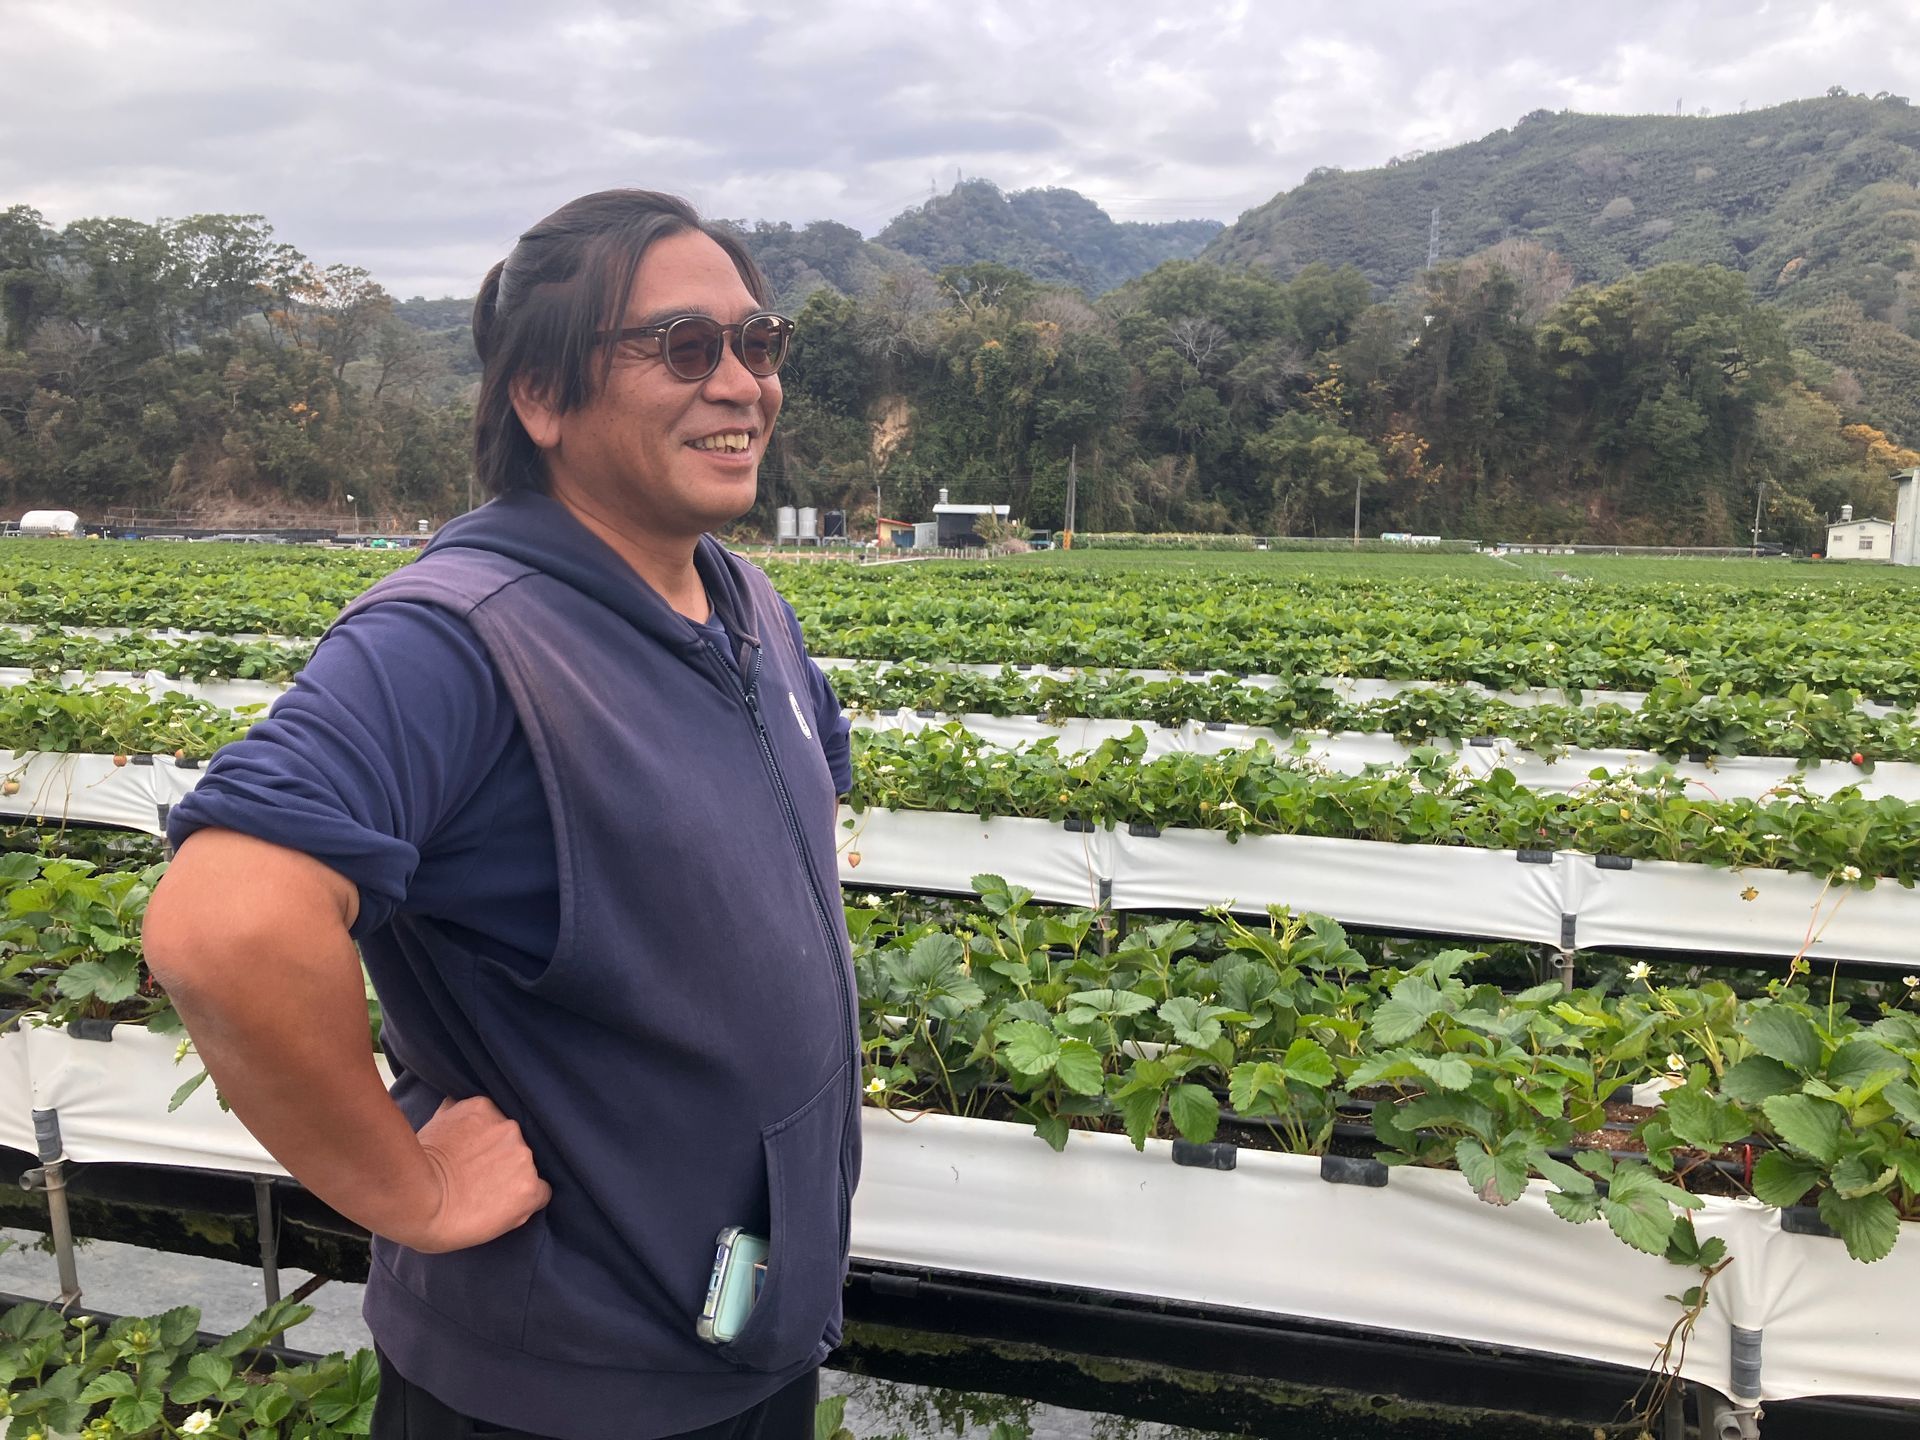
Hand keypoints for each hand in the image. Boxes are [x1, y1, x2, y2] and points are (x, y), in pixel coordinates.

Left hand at [389, 1096, 552, 1252]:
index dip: (518, 1186)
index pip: (538, 1184)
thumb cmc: (445, 1223)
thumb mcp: (493, 1228)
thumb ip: (518, 1205)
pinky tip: (451, 1132)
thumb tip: (522, 1188)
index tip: (499, 1189)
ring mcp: (503, 1127)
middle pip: (520, 1153)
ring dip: (487, 1136)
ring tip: (460, 1150)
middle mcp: (524, 1153)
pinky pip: (479, 1109)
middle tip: (473, 1170)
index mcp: (529, 1188)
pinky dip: (467, 1118)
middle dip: (502, 1159)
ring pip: (502, 1129)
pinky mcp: (480, 1107)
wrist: (413, 1196)